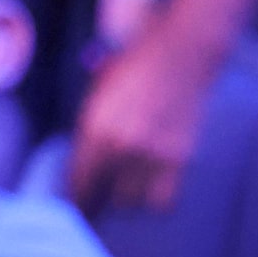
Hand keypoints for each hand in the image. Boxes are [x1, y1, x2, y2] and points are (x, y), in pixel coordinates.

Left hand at [69, 20, 217, 211]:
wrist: (184, 52)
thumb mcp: (100, 94)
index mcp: (97, 128)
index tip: (73, 204)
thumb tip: (81, 166)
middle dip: (97, 201)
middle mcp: (124, 145)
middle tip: (97, 201)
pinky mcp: (180, 156)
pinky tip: (152, 188)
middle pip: (102, 197)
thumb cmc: (137, 67)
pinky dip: (156, 199)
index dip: (73, 197)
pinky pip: (164, 199)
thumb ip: (89, 130)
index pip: (78, 181)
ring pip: (132, 202)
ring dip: (126, 199)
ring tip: (125, 190)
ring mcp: (154, 153)